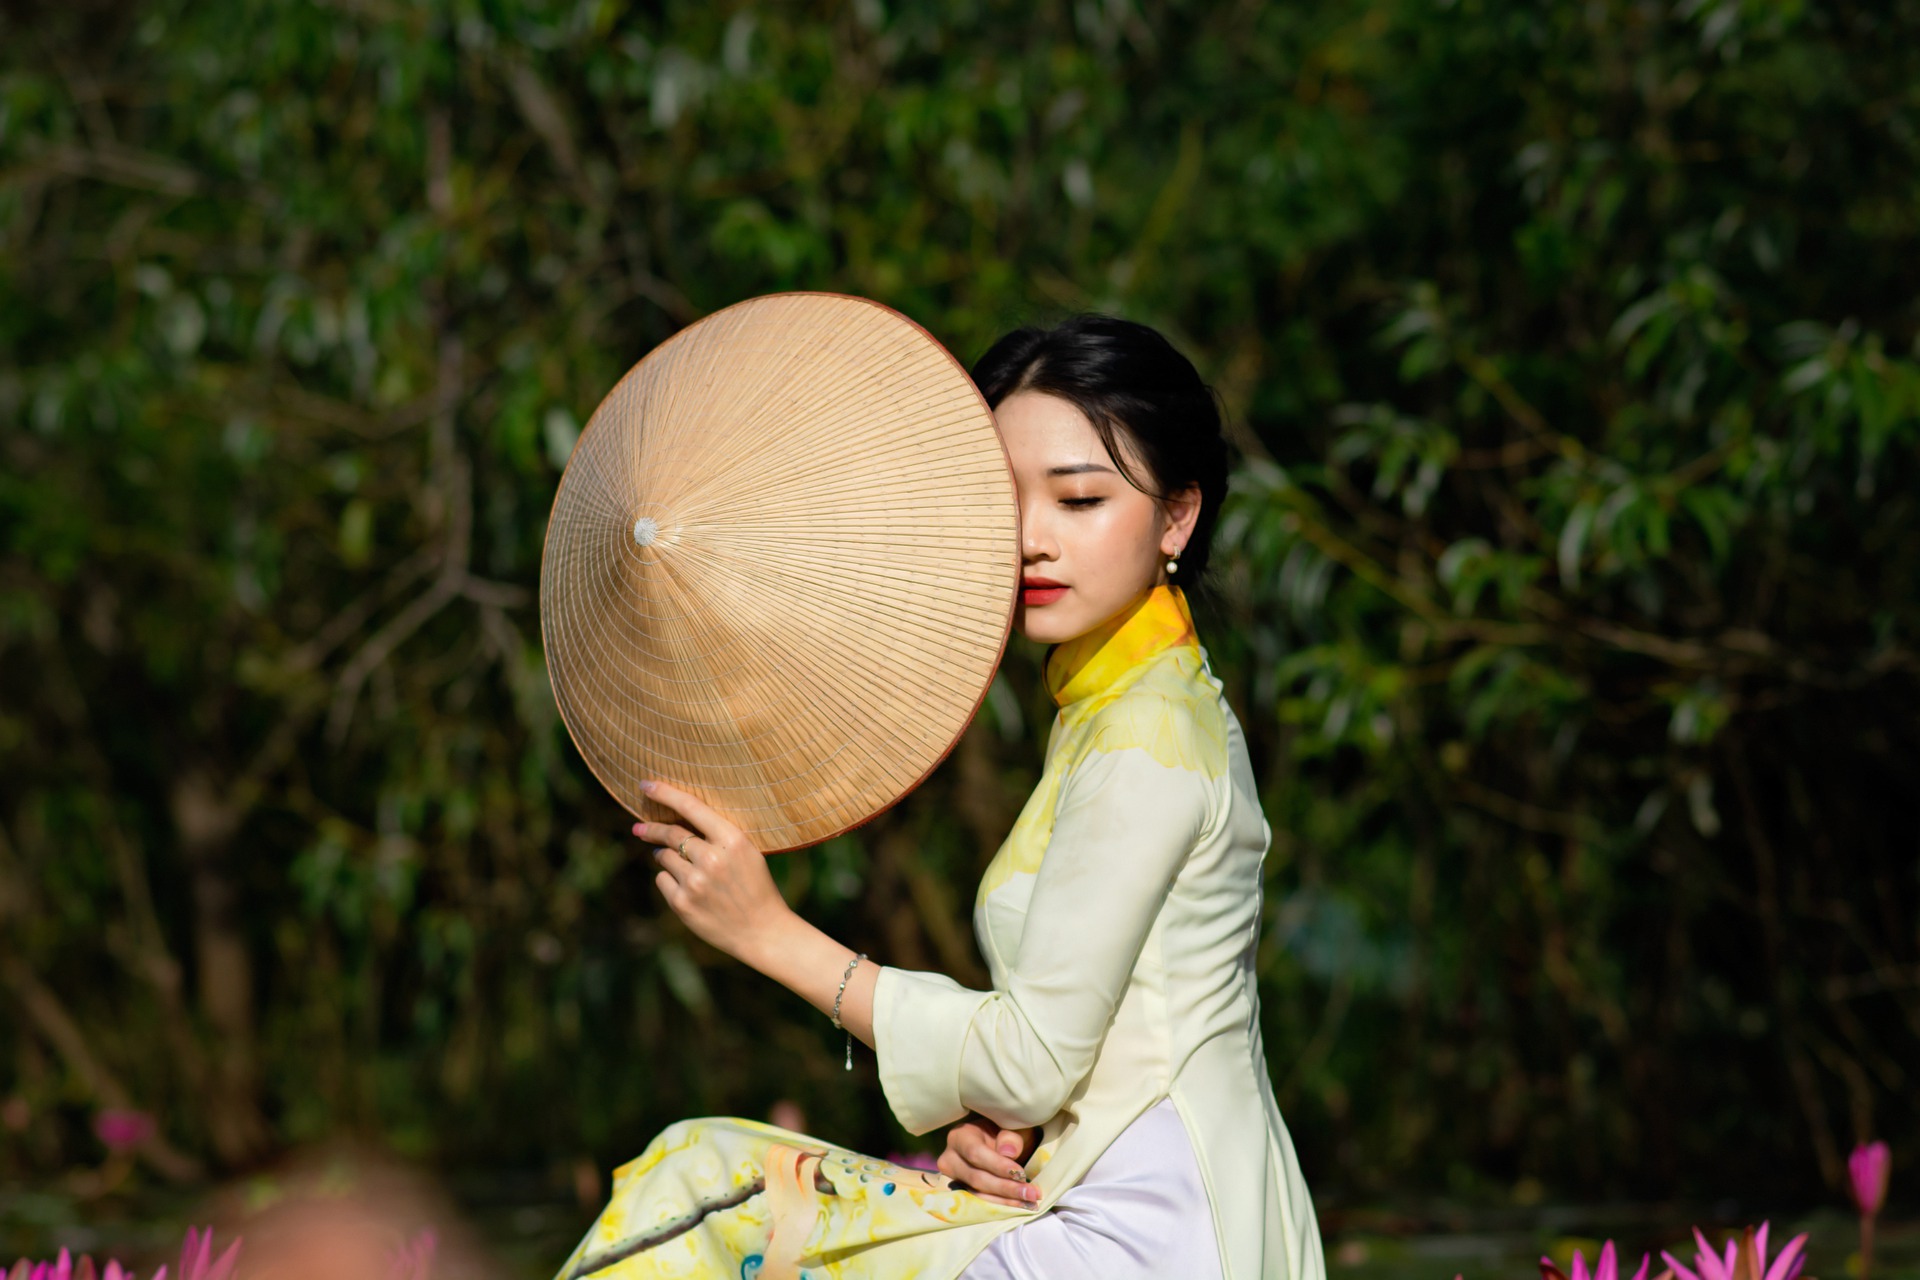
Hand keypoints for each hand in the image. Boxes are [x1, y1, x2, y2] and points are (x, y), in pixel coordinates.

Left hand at [637, 779, 791, 962]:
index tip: (646, 784)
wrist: (763, 931)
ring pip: (664, 857)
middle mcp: (712, 859)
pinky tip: (689, 889)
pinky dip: (669, 880)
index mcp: (733, 840)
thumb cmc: (755, 887)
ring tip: (687, 869)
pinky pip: (662, 880)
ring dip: (666, 857)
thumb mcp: (747, 853)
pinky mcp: (683, 904)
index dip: (665, 793)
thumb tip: (674, 820)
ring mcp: (695, 883)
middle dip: (652, 829)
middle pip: (670, 833)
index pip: (691, 807)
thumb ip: (716, 836)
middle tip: (639, 828)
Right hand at [937, 1114, 1038, 1206]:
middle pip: (977, 1178)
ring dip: (1006, 1201)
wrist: (1000, 1143)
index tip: (1021, 1174)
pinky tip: (1021, 1206)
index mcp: (959, 1137)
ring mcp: (955, 1179)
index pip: (975, 1153)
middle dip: (1006, 1188)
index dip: (998, 1166)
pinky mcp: (963, 1193)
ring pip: (978, 1194)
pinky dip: (1002, 1206)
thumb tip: (1008, 1152)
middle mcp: (951, 1159)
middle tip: (1032, 1193)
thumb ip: (1010, 1136)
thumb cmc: (1005, 1132)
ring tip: (1030, 1202)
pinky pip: (981, 1203)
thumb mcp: (1011, 1126)